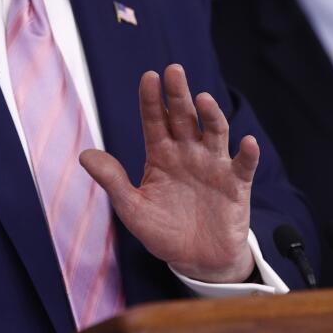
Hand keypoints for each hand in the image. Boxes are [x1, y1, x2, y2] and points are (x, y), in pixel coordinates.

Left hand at [80, 64, 257, 282]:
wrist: (198, 261)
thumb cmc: (164, 232)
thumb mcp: (133, 208)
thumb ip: (113, 181)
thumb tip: (84, 155)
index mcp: (161, 155)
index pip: (154, 120)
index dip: (151, 99)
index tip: (148, 77)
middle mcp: (188, 153)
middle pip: (184, 116)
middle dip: (178, 94)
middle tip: (174, 71)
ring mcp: (214, 165)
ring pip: (214, 132)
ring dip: (211, 115)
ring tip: (203, 100)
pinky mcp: (236, 184)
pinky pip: (244, 165)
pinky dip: (248, 153)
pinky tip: (247, 142)